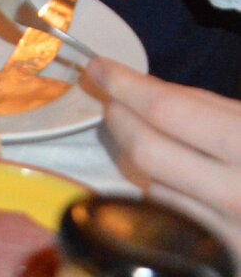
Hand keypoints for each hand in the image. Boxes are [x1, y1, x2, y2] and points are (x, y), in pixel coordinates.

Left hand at [88, 57, 240, 253]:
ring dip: (136, 153)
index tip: (99, 68)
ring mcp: (231, 232)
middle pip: (146, 148)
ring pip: (151, 184)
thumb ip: (209, 107)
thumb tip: (144, 90)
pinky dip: (162, 188)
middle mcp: (238, 192)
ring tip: (144, 131)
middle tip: (112, 98)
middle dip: (118, 116)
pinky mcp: (223, 257)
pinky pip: (171, 215)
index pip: (168, 109)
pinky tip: (174, 174)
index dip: (124, 84)